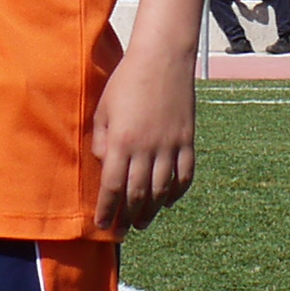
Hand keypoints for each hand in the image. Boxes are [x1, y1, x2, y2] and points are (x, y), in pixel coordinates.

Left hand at [92, 38, 199, 232]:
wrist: (163, 59)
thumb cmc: (126, 82)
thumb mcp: (103, 110)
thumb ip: (101, 141)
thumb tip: (106, 167)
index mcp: (122, 141)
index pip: (113, 186)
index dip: (107, 209)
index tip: (102, 225)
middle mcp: (148, 148)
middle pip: (138, 193)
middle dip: (129, 216)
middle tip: (123, 231)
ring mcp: (171, 145)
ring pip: (162, 189)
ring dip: (152, 209)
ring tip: (143, 222)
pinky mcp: (188, 140)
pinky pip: (185, 175)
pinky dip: (177, 192)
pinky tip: (167, 201)